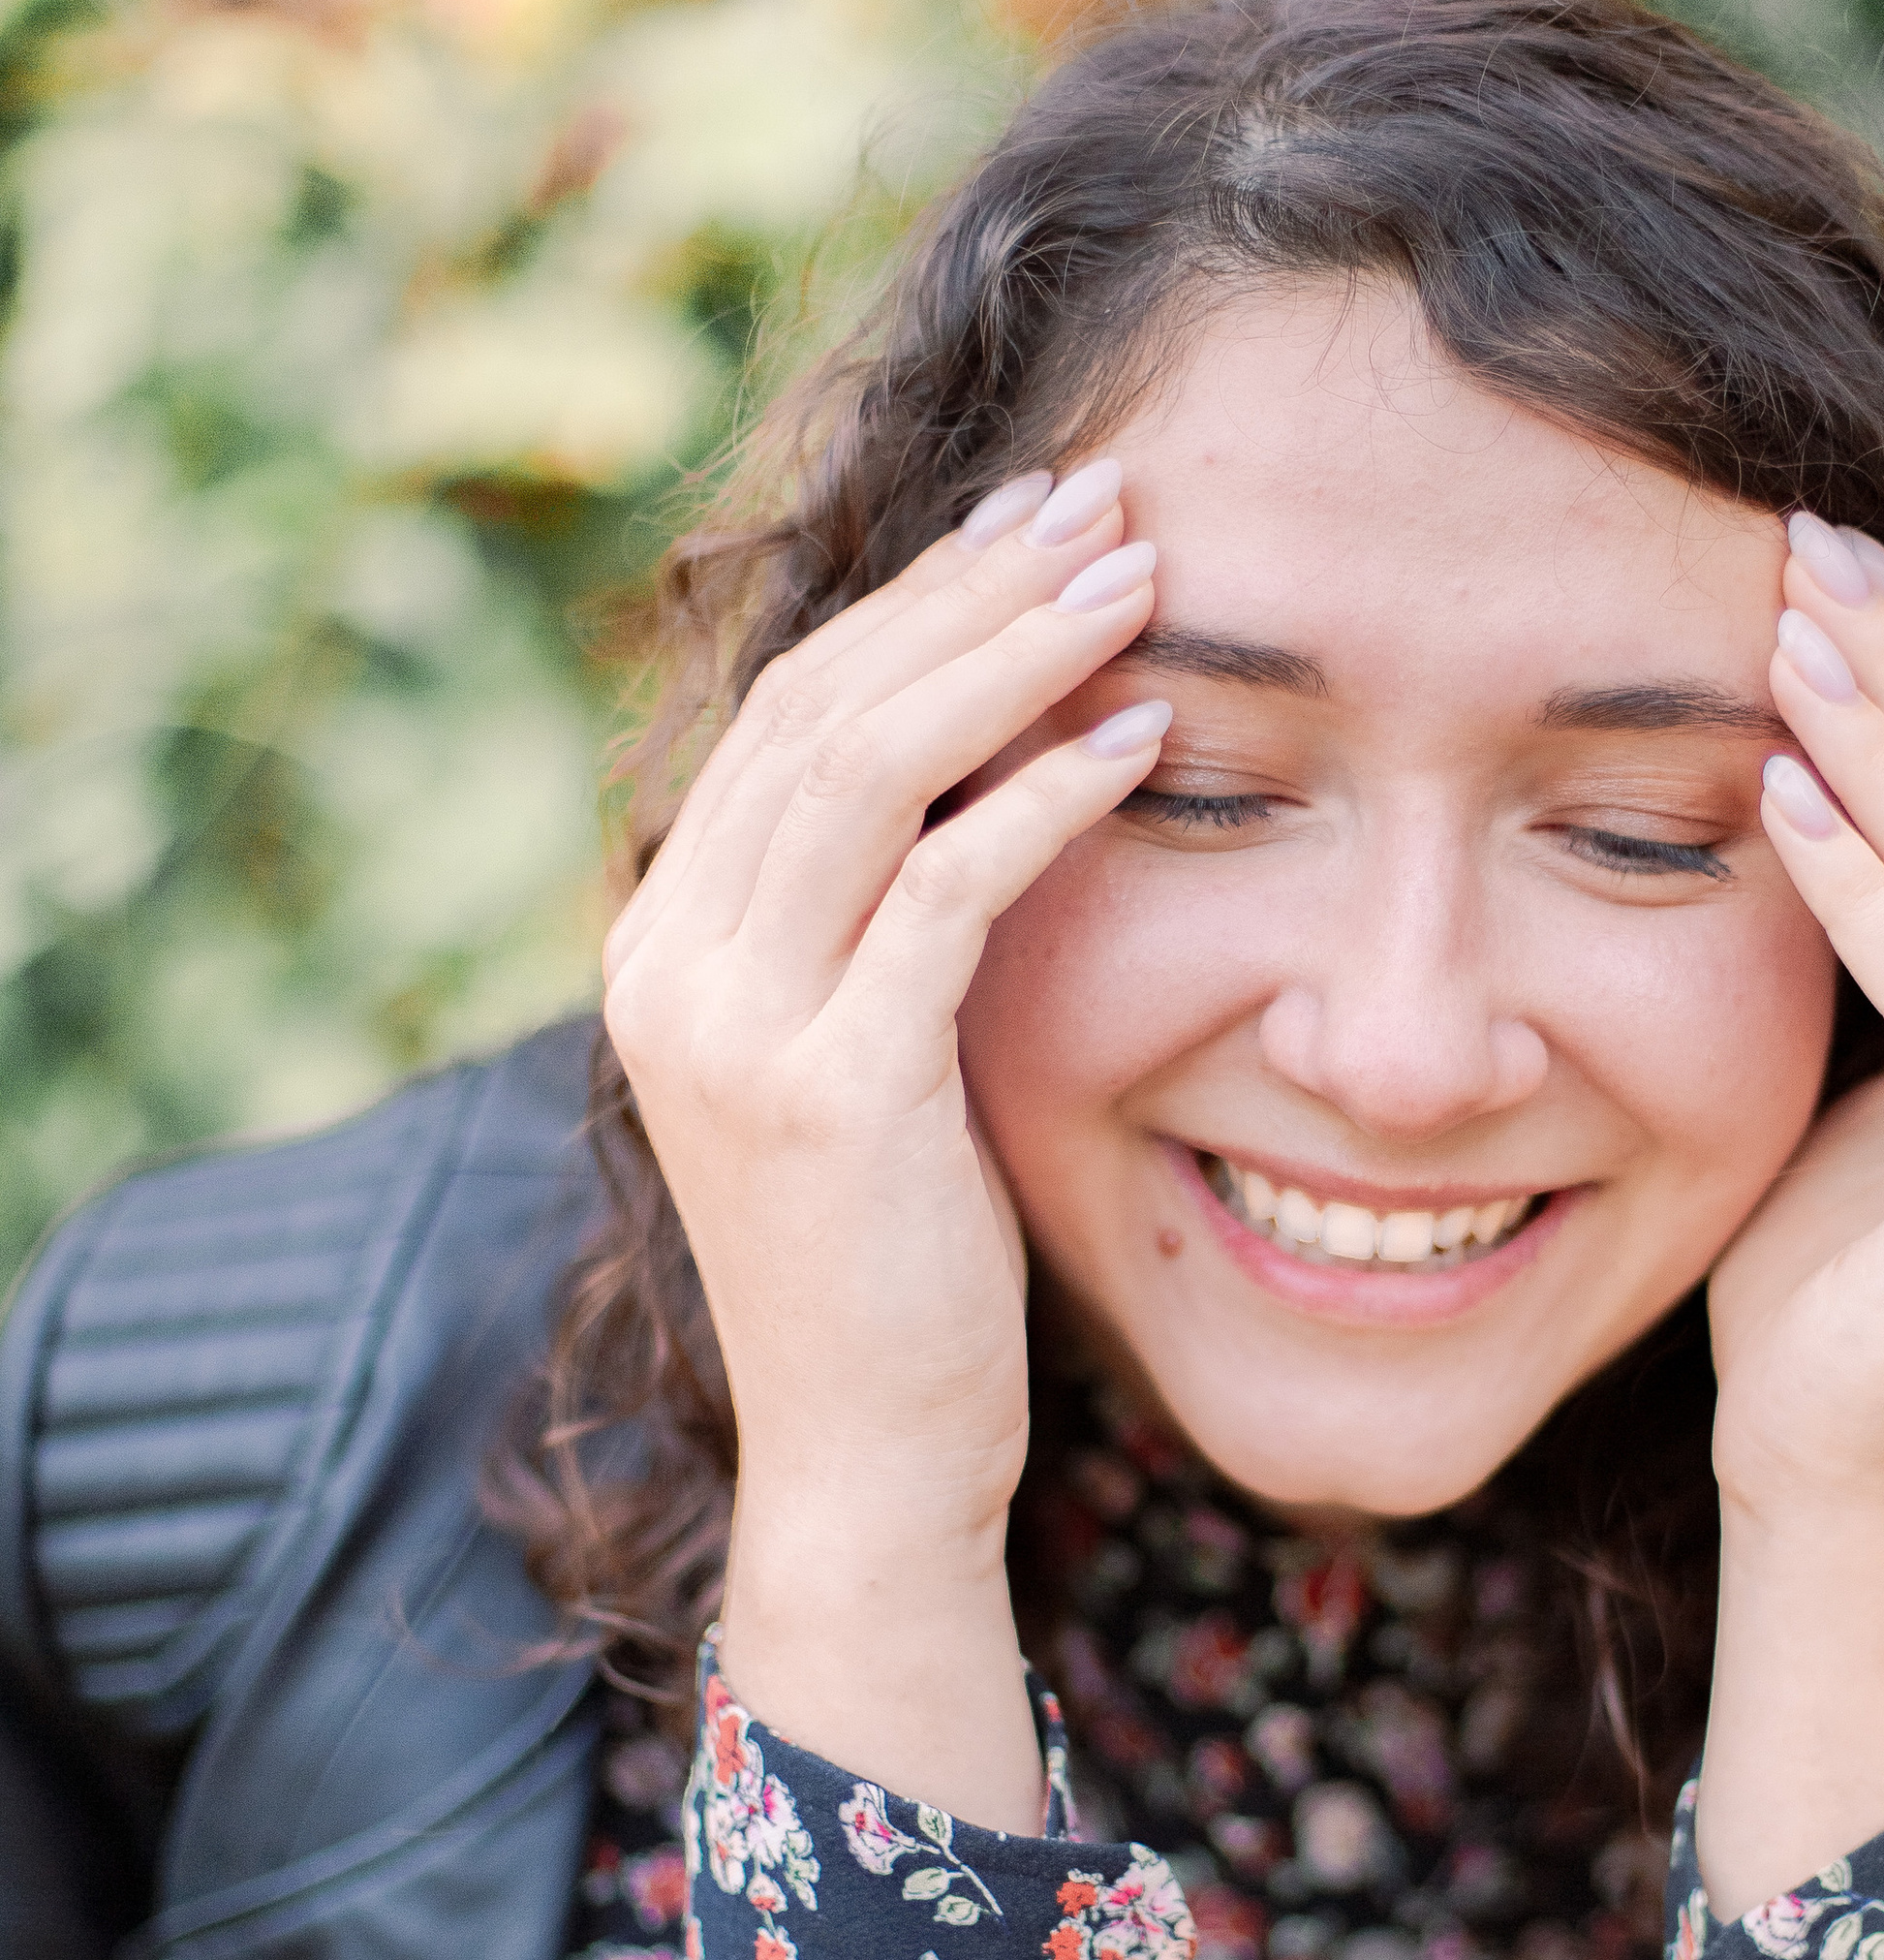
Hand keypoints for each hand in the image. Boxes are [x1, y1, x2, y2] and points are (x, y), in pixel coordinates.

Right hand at [602, 461, 1167, 1825]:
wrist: (868, 1458)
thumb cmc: (897, 1269)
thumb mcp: (864, 1062)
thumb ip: (879, 923)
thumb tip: (988, 766)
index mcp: (660, 944)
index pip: (784, 714)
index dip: (914, 601)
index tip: (1034, 522)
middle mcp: (666, 964)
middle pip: (819, 704)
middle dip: (970, 587)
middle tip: (1105, 500)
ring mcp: (732, 1025)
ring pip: (870, 765)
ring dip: (1014, 652)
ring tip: (1140, 576)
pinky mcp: (829, 1088)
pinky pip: (950, 888)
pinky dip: (1049, 795)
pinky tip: (1146, 738)